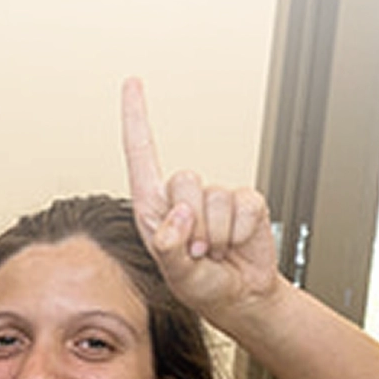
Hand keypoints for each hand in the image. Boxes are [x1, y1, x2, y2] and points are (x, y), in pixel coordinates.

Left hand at [123, 78, 280, 324]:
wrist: (239, 296)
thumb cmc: (199, 284)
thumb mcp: (175, 273)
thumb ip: (169, 247)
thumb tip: (179, 215)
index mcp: (154, 205)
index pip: (141, 152)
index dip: (137, 116)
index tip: (132, 82)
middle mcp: (183, 196)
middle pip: (184, 180)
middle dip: (192, 223)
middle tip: (197, 251)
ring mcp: (216, 198)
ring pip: (215, 197)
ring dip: (217, 233)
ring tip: (215, 251)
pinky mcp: (246, 203)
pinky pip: (245, 205)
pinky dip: (242, 231)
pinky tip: (236, 244)